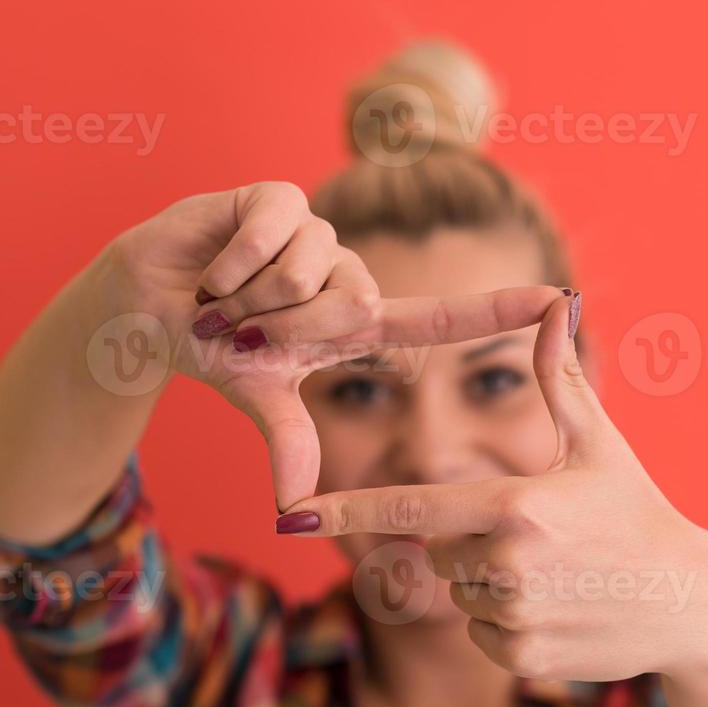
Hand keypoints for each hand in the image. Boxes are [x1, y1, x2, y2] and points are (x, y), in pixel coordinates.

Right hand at [108, 182, 564, 509]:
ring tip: (226, 296)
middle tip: (243, 329)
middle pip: (355, 304)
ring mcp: (315, 232)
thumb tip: (295, 508)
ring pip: (310, 271)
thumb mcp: (258, 398)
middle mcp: (345, 273)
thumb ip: (289, 441)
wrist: (146, 308)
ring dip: (253, 297)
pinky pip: (275, 233)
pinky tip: (213, 266)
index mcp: (356, 322)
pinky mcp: (277, 198)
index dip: (499, 310)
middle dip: (286, 329)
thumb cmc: (213, 348)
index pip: (439, 319)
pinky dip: (234, 262)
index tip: (561, 301)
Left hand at [277, 293, 707, 681]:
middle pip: (434, 549)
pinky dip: (504, 624)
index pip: (408, 506)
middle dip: (464, 540)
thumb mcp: (600, 444)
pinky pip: (480, 636)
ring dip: (486, 583)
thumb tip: (555, 302)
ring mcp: (515, 616)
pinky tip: (555, 608)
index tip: (292, 514)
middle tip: (535, 537)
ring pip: (457, 593)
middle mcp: (507, 563)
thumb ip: (559, 379)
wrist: (688, 601)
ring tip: (553, 573)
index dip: (344, 509)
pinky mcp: (524, 657)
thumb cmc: (638, 511)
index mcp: (515, 505)